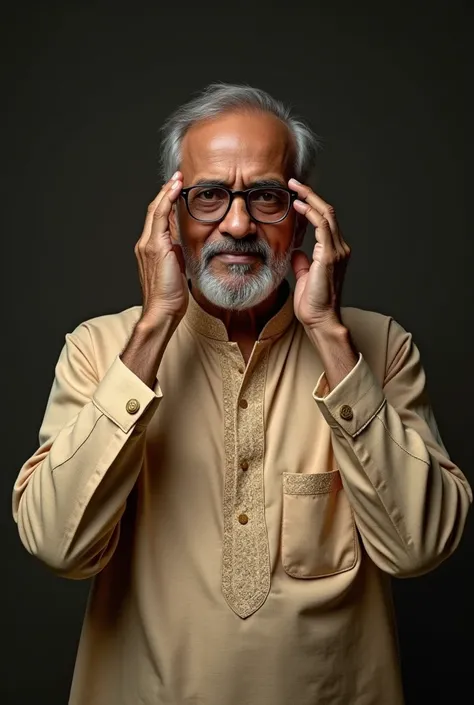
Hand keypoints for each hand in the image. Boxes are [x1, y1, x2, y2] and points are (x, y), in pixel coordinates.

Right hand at [135, 172, 187, 324]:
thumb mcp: (176, 268)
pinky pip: (159, 216)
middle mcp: (145, 244)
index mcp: (150, 249)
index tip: (176, 189)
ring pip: (155, 210)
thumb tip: (181, 244)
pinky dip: (167, 200)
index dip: (165, 202)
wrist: (163, 310)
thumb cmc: (170, 296)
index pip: (156, 219)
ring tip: (178, 178)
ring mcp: (148, 244)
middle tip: (178, 176)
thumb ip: (176, 254)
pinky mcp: (155, 246)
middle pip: (153, 210)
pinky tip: (176, 189)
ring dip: (167, 192)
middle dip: (165, 191)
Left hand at [288, 178, 350, 329]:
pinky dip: (310, 213)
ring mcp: (337, 251)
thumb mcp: (304, 277)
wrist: (320, 320)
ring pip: (326, 214)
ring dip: (310, 198)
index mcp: (334, 252)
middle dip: (311, 194)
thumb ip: (303, 262)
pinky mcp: (330, 255)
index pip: (324, 221)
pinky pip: (322, 226)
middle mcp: (340, 248)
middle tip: (294, 182)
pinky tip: (297, 205)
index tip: (296, 195)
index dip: (311, 206)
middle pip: (328, 212)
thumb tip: (297, 251)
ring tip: (294, 187)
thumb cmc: (313, 304)